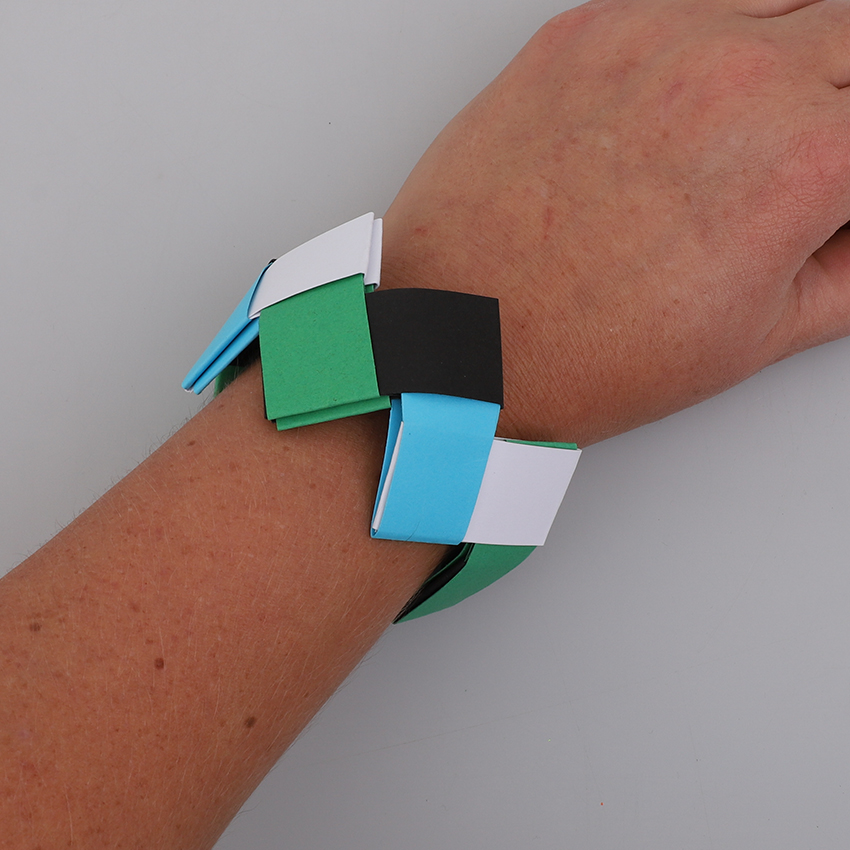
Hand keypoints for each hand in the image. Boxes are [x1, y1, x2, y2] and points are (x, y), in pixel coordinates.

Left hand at [382, 0, 849, 444]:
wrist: (460, 340)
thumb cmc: (583, 354)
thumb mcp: (754, 337)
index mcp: (800, 159)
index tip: (834, 189)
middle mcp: (735, 78)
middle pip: (848, 37)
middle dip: (839, 96)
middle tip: (802, 155)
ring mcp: (653, 41)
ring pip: (776, 2)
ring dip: (785, 55)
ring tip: (744, 133)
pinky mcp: (582, 33)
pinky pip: (682, 4)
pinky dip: (704, 41)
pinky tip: (679, 106)